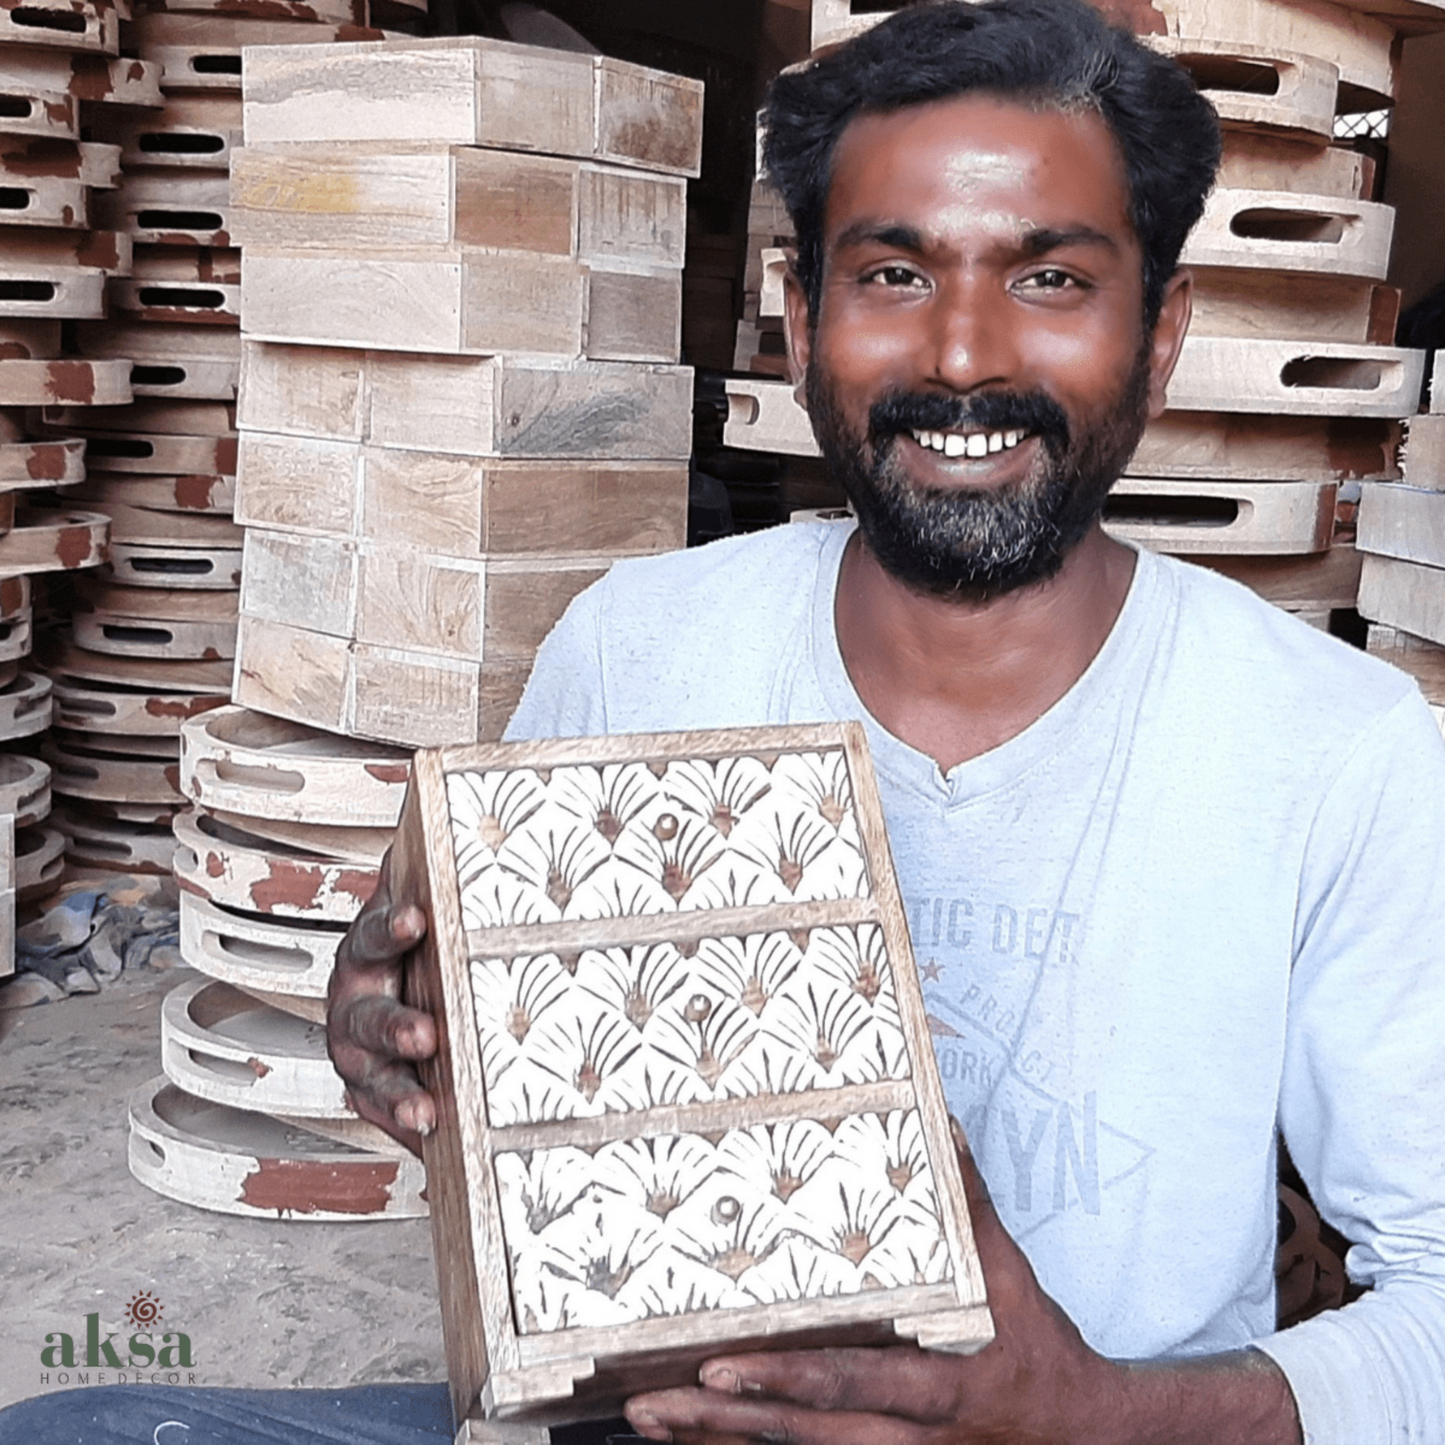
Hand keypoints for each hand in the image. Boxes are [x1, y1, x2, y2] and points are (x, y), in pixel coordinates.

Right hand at [326, 847, 437, 1155]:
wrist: (402, 995)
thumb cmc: (423, 946)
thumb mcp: (431, 906)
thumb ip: (443, 868)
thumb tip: (472, 797)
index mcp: (369, 949)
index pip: (375, 932)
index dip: (392, 925)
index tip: (414, 919)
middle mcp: (357, 1000)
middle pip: (369, 1015)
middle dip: (396, 1026)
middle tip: (425, 1034)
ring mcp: (360, 1053)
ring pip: (373, 1076)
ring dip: (400, 1092)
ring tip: (426, 1107)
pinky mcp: (374, 1093)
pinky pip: (385, 1115)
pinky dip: (406, 1126)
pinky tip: (432, 1133)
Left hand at [623, 1121, 1300, 1444]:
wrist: (1081, 1435)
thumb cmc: (1037, 1351)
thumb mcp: (1010, 1277)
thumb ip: (971, 1207)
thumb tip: (943, 1128)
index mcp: (934, 1389)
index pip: (850, 1386)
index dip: (786, 1381)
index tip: (720, 1369)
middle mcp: (904, 1437)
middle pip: (802, 1434)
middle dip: (724, 1422)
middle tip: (653, 1402)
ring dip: (720, 1442)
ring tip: (650, 1421)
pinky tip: (703, 1436)